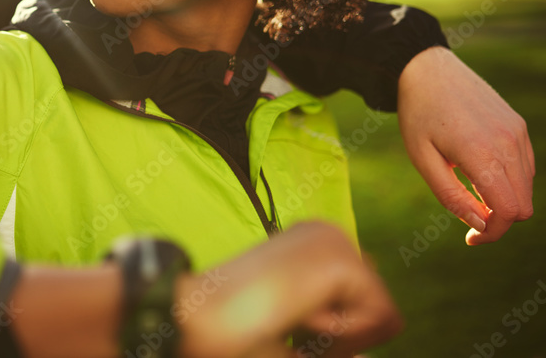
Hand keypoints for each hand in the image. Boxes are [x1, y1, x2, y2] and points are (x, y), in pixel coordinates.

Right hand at [177, 222, 401, 357]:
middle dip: (341, 337)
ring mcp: (335, 239)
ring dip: (338, 337)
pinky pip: (380, 318)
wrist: (197, 317)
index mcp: (311, 246)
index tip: (287, 328)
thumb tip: (370, 355)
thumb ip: (337, 340)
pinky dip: (341, 335)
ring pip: (381, 315)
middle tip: (290, 327)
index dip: (334, 334)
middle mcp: (327, 233)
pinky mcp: (343, 258)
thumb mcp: (295, 332)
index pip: (362, 301)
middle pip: (377, 309)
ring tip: (291, 319)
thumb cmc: (232, 332)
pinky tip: (299, 314)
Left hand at [398, 46, 534, 244]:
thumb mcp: (422, 158)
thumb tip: (480, 224)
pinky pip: (525, 166)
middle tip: (468, 218)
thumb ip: (451, 195)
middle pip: (522, 205)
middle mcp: (508, 143)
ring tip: (470, 193)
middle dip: (498, 220)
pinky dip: (509, 180)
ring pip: (526, 188)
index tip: (470, 238)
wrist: (428, 69)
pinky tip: (481, 174)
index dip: (492, 233)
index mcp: (482, 154)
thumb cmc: (418, 114)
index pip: (508, 211)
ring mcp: (517, 132)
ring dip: (504, 200)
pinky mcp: (518, 125)